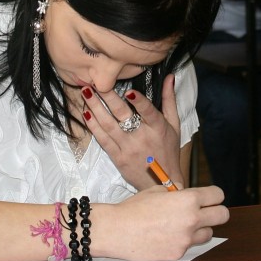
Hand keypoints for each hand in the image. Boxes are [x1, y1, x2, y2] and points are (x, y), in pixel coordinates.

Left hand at [81, 74, 182, 189]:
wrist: (162, 183)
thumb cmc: (168, 150)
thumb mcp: (174, 125)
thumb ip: (169, 100)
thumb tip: (170, 77)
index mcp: (158, 128)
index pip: (149, 112)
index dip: (139, 102)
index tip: (129, 91)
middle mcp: (142, 137)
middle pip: (123, 115)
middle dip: (107, 98)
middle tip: (95, 83)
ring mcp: (128, 148)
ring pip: (108, 125)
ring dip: (95, 108)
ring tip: (86, 93)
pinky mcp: (118, 157)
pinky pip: (103, 140)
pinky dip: (94, 126)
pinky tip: (86, 114)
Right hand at [97, 185, 228, 260]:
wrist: (118, 230)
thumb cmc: (135, 208)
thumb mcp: (157, 191)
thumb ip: (176, 191)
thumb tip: (186, 191)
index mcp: (188, 199)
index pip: (218, 195)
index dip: (213, 195)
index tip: (209, 197)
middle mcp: (192, 219)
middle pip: (223, 215)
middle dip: (216, 211)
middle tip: (206, 211)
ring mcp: (186, 238)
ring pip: (209, 233)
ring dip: (201, 228)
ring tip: (183, 224)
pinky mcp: (178, 253)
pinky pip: (189, 246)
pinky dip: (183, 241)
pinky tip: (167, 236)